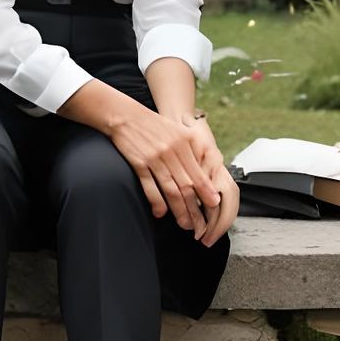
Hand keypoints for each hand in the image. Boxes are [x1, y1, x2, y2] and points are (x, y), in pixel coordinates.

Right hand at [107, 103, 233, 243]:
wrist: (125, 116)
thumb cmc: (153, 125)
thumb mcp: (177, 131)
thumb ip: (191, 150)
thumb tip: (204, 173)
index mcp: (185, 142)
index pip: (199, 173)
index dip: (207, 192)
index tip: (214, 206)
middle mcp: (172, 150)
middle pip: (187, 186)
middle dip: (195, 208)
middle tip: (200, 224)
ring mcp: (155, 157)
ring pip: (171, 189)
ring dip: (179, 210)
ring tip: (184, 224)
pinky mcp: (139, 162)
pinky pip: (150, 186)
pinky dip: (156, 201)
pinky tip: (160, 213)